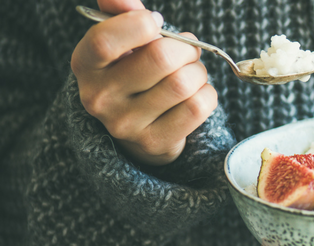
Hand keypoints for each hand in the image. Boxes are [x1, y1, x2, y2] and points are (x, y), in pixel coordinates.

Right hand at [71, 0, 216, 165]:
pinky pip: (198, 107)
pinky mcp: (154, 142)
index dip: (140, 24)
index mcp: (85, 65)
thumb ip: (123, 14)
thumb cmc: (134, 72)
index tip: (156, 22)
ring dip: (199, 71)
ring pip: (184, 83)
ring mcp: (126, 124)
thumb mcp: (123, 43)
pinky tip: (196, 93)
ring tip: (191, 72)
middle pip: (161, 58)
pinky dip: (207, 93)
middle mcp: (99, 98)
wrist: (139, 127)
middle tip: (187, 49)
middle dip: (185, 47)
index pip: (105, 40)